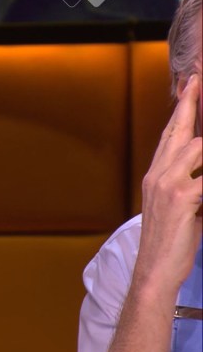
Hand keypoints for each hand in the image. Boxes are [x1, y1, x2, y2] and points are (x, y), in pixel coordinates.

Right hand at [134, 74, 202, 298]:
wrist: (155, 270)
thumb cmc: (169, 244)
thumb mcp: (177, 208)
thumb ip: (189, 183)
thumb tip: (201, 169)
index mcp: (155, 176)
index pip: (169, 135)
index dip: (181, 110)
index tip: (189, 87)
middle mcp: (157, 175)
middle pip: (179, 132)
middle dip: (190, 105)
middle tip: (198, 81)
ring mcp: (167, 185)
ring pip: (197, 148)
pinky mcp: (182, 198)